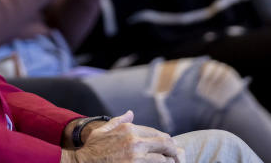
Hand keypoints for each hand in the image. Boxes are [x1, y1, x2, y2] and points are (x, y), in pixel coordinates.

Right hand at [61, 111, 183, 162]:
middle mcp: (135, 139)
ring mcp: (136, 154)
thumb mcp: (103, 130)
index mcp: (129, 128)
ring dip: (169, 162)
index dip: (165, 141)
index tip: (169, 147)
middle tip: (178, 158)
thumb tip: (130, 113)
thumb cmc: (93, 148)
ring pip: (164, 157)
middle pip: (165, 143)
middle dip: (173, 150)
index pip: (156, 133)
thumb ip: (119, 120)